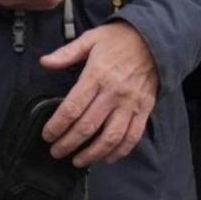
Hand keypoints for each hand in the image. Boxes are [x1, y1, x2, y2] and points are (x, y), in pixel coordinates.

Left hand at [37, 20, 158, 166]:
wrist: (155, 39)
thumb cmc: (120, 40)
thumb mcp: (91, 39)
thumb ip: (67, 53)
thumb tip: (44, 62)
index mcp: (97, 75)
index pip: (72, 108)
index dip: (57, 126)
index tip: (47, 135)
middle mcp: (113, 93)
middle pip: (87, 127)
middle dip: (68, 143)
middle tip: (56, 151)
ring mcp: (131, 103)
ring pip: (110, 137)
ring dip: (92, 153)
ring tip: (78, 160)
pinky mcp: (144, 109)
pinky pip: (132, 136)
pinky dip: (119, 151)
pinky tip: (107, 158)